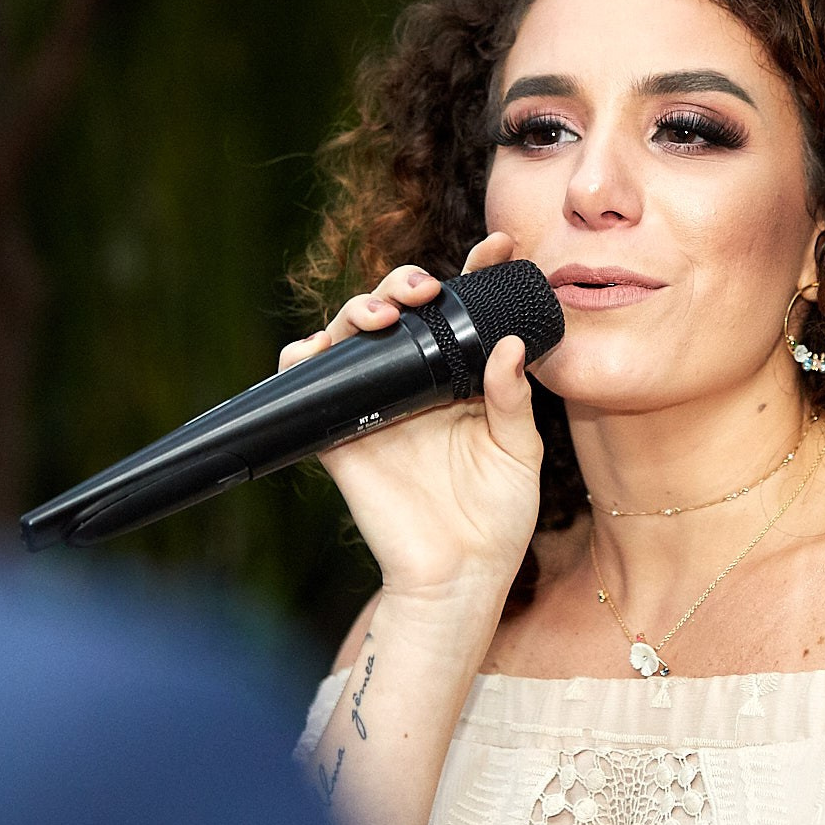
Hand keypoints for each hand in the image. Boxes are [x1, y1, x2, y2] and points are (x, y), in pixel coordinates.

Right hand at [279, 233, 540, 622]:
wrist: (459, 577)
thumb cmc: (497, 518)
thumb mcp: (520, 452)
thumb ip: (513, 398)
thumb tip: (508, 343)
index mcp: (462, 378)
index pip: (463, 311)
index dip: (477, 272)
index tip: (500, 247)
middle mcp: (415, 382)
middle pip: (400, 310)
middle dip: (406, 281)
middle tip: (426, 288)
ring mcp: (374, 404)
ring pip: (351, 334)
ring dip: (358, 307)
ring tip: (383, 313)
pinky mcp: (339, 432)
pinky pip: (307, 383)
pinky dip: (304, 355)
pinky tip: (321, 346)